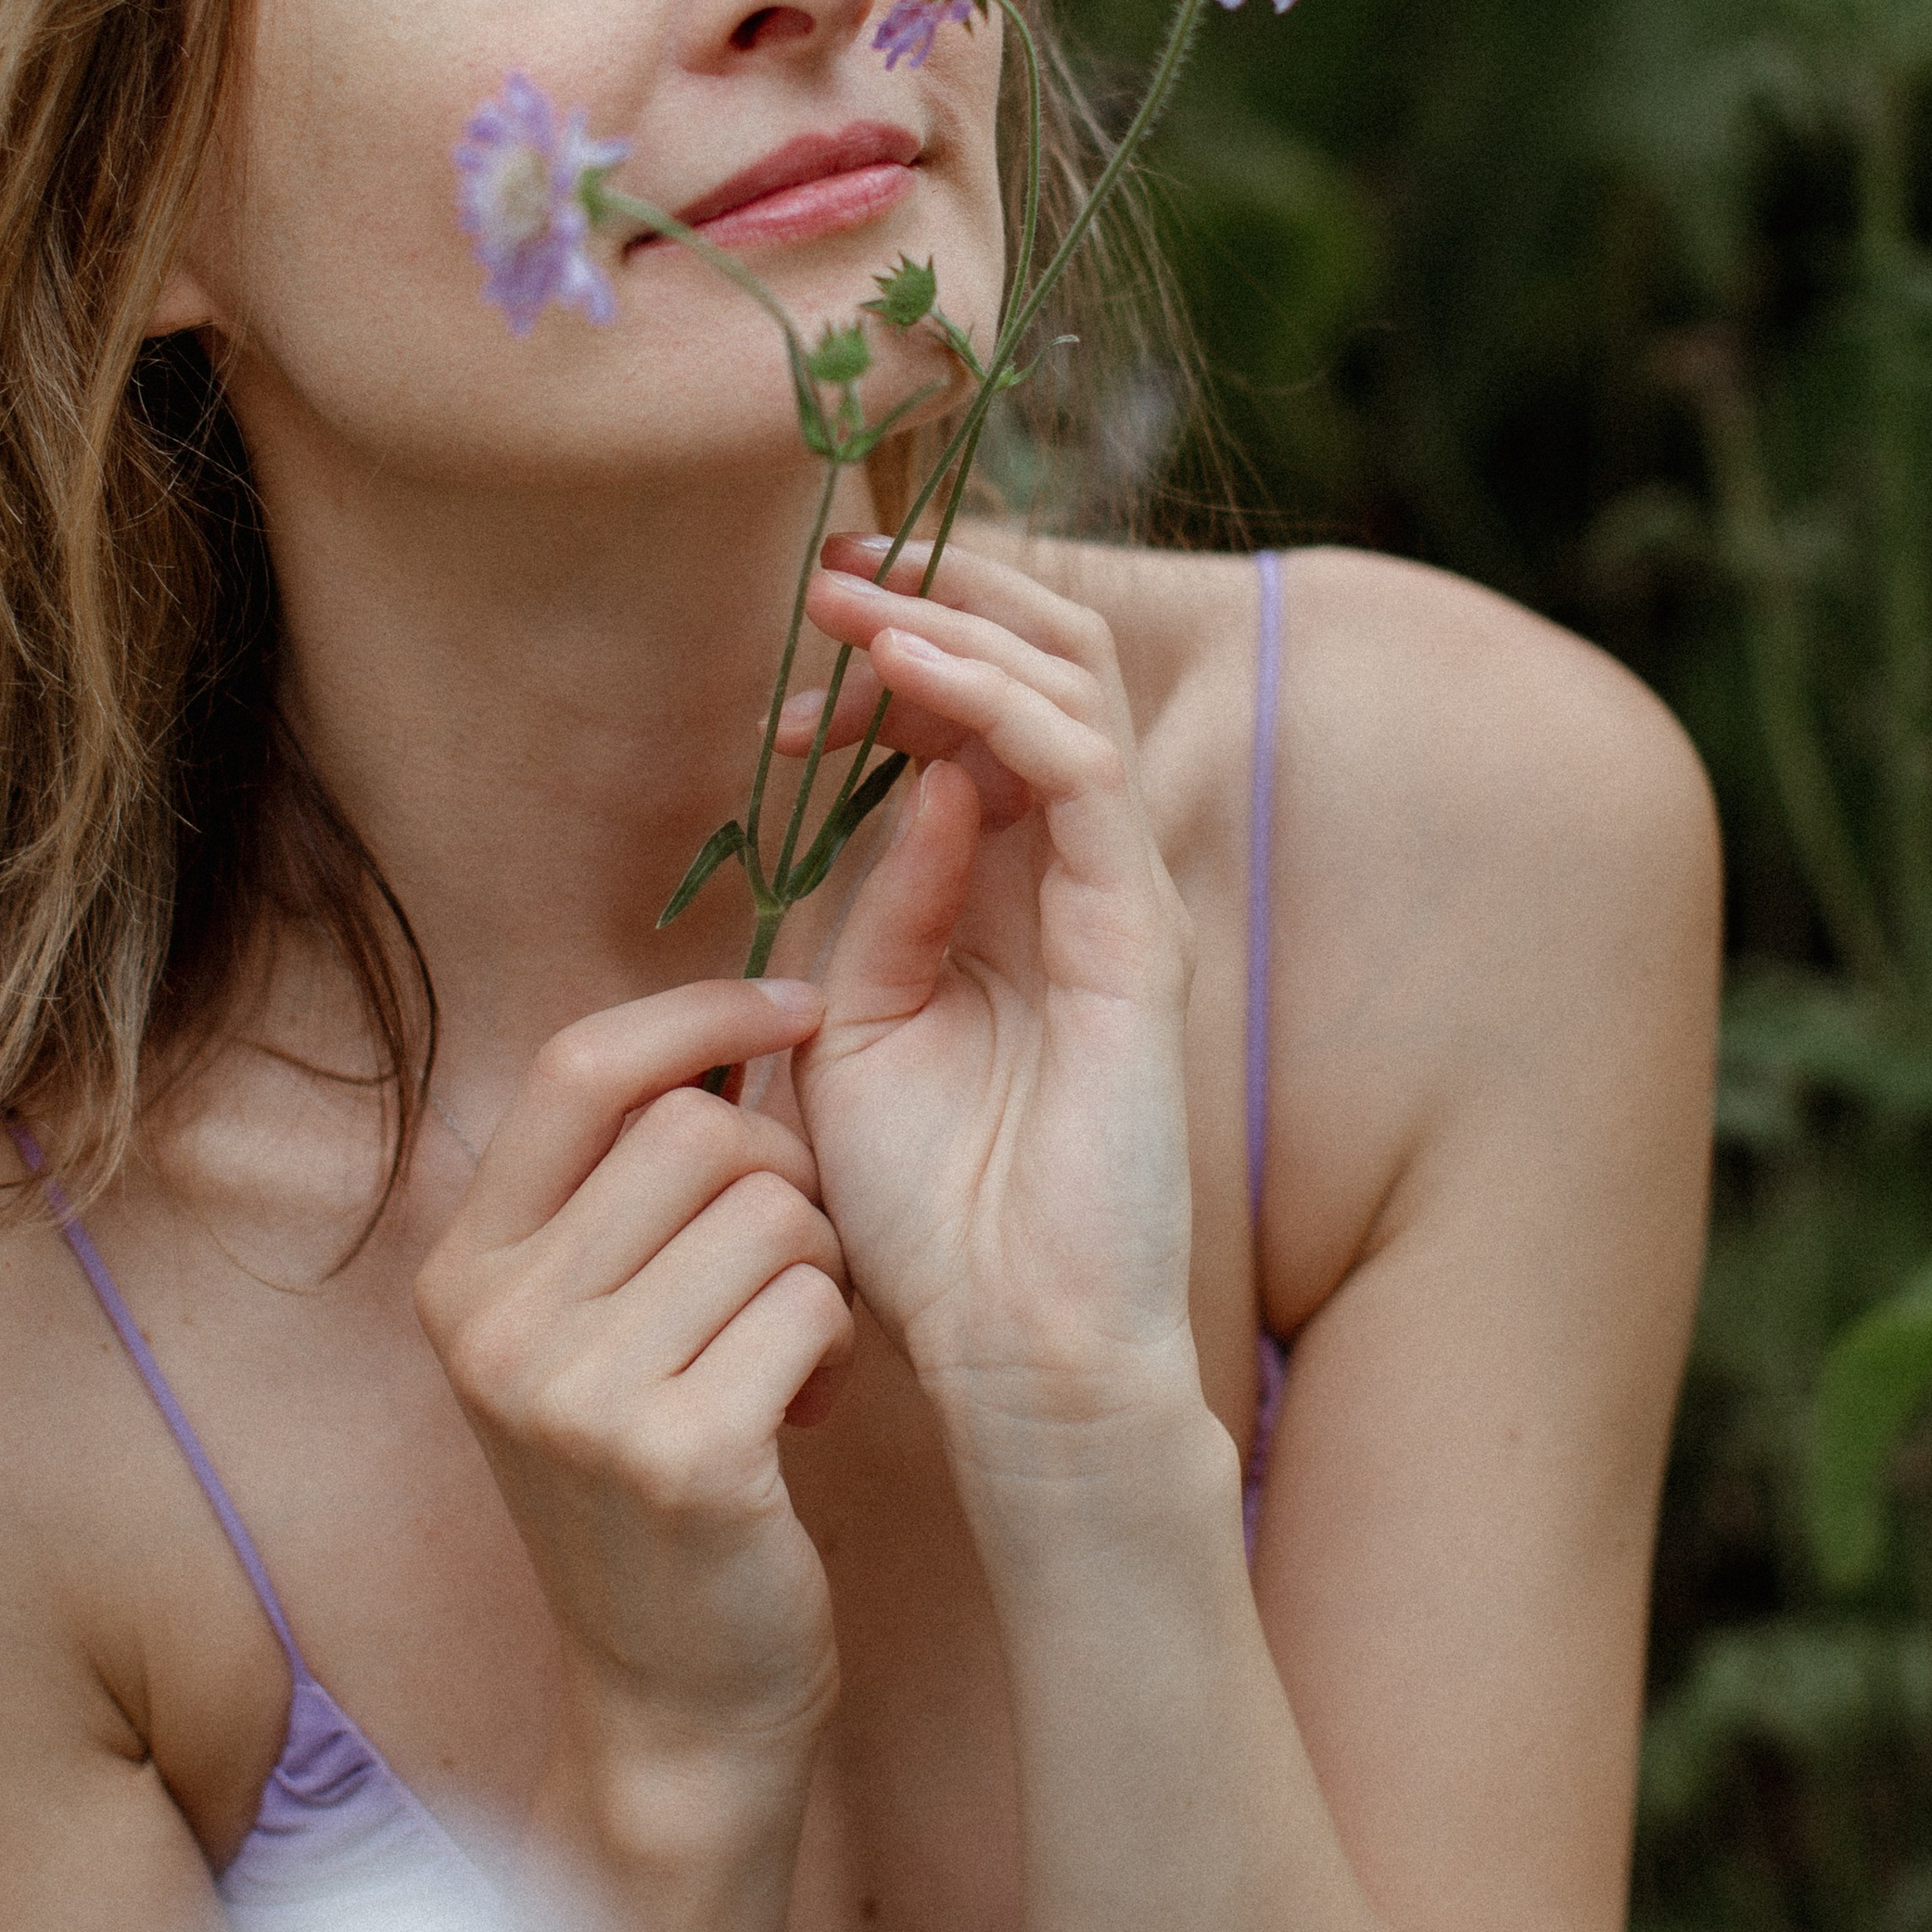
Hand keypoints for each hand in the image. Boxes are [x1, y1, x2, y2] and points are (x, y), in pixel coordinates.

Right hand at [414, 980, 849, 1783]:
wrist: (673, 1697)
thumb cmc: (653, 1478)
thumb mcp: (586, 1326)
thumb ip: (621, 1187)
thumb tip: (733, 1015)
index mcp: (464, 1270)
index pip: (580, 1065)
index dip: (701, 1008)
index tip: (795, 1006)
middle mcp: (496, 1325)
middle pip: (700, 1128)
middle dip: (785, 1176)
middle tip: (784, 1270)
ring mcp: (577, 1394)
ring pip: (772, 1209)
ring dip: (817, 1268)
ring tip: (785, 1350)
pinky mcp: (677, 1455)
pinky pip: (813, 1301)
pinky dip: (835, 1345)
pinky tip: (804, 1412)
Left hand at [779, 539, 1202, 1468]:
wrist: (1009, 1350)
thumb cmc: (929, 1214)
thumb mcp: (860, 1028)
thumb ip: (879, 903)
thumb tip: (905, 780)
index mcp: (1011, 889)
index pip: (983, 710)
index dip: (897, 654)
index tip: (796, 655)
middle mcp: (1076, 871)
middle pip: (1042, 666)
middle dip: (937, 600)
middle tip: (830, 581)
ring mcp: (1116, 892)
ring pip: (1075, 687)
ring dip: (960, 626)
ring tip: (859, 609)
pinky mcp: (1135, 931)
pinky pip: (1084, 771)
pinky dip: (1000, 705)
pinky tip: (914, 691)